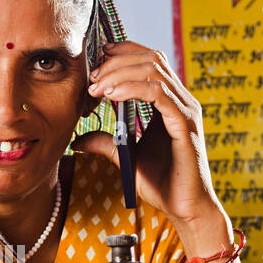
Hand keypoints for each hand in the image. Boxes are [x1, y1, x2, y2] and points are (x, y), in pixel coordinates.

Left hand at [71, 41, 218, 221]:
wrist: (184, 209)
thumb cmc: (162, 184)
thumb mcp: (126, 157)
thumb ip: (105, 142)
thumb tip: (77, 139)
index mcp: (169, 102)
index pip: (149, 61)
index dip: (122, 53)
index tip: (95, 61)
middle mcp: (180, 100)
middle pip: (150, 59)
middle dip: (116, 62)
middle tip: (91, 78)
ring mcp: (185, 110)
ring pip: (153, 70)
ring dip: (120, 73)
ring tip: (97, 87)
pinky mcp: (184, 125)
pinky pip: (159, 94)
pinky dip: (133, 88)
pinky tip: (112, 96)